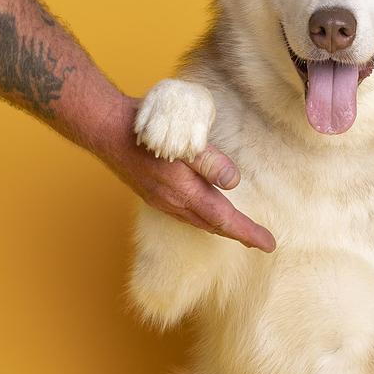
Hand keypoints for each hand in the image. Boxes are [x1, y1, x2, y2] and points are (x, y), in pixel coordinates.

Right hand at [97, 95, 275, 251]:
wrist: (104, 128)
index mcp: (184, 192)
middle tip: (259, 241)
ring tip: (237, 230)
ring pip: (197, 220)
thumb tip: (233, 182)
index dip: (248, 233)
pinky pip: (183, 212)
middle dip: (238, 234)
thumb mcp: (183, 142)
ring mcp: (160, 200)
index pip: (224, 220)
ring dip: (219, 226)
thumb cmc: (145, 131)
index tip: (269, 245)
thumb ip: (210, 163)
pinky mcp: (152, 192)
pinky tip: (203, 210)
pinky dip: (201, 217)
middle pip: (213, 225)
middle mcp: (173, 202)